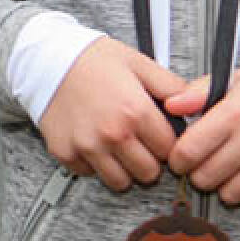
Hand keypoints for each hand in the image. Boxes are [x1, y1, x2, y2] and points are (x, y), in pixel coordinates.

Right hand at [37, 37, 184, 190]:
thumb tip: (196, 108)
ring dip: (122, 168)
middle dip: (148, 159)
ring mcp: (86, 146)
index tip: (157, 135)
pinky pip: (89, 174)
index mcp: (135, 112)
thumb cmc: (91, 59)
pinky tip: (91, 141)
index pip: (171, 151)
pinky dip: (92, 164)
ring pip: (121, 182)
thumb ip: (173, 87)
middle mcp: (111, 134)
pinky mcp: (64, 152)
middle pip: (149, 173)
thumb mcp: (138, 63)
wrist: (43, 58)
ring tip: (116, 145)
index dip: (167, 143)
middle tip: (137, 141)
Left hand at [166, 68, 239, 203]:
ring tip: (219, 175)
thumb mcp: (234, 80)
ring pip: (231, 192)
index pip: (191, 148)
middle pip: (207, 174)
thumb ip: (199, 93)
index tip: (177, 160)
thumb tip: (172, 105)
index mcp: (236, 113)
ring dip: (220, 188)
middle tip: (195, 170)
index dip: (177, 158)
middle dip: (196, 175)